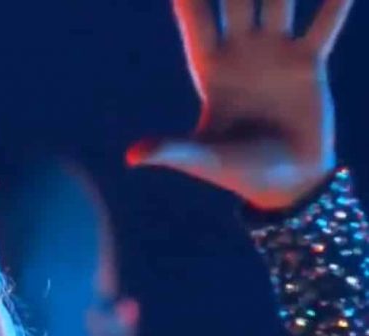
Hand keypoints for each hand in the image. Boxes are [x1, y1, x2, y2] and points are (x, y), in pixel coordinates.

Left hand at [127, 0, 354, 209]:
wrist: (286, 183)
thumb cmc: (237, 170)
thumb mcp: (203, 158)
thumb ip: (171, 149)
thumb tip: (132, 156)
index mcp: (209, 65)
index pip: (195, 14)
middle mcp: (241, 50)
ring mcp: (275, 52)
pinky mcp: (308, 63)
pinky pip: (325, 22)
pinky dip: (336, 0)